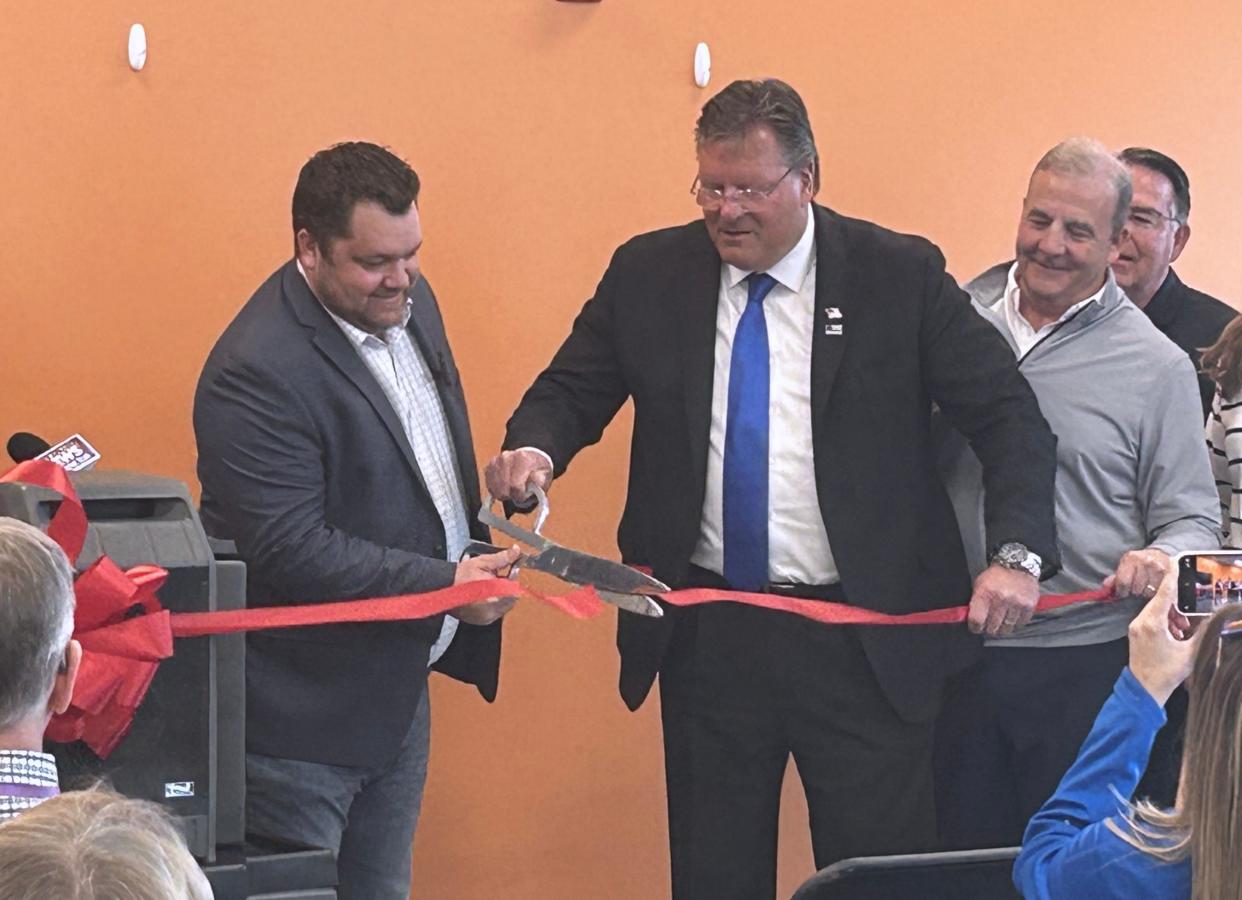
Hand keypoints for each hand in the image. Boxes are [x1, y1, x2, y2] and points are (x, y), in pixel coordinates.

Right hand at [451, 546, 520, 625]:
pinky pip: (494, 612)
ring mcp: (486, 618)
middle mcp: (493, 612)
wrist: (442, 587)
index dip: (512, 579)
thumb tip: (516, 552)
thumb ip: (502, 558)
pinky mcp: (480, 621)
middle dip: (506, 588)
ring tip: (487, 585)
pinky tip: (483, 594)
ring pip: (503, 606)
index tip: (508, 571)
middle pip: (511, 600)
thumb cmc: (460, 576)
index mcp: (495, 598)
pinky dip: (492, 603)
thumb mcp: (483, 562)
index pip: (516, 591)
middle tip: (495, 577)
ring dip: (500, 596)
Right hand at [484, 449, 552, 502]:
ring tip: (512, 489)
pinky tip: (505, 487)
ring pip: (495, 489)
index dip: (520, 496)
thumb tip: (532, 485)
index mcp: (522, 459)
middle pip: (503, 489)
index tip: (524, 497)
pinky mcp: (488, 467)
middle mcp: (506, 458)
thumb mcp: (545, 475)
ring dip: (504, 493)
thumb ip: (540, 481)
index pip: (515, 485)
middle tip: (518, 493)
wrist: (529, 456)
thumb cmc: (537, 468)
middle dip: (511, 495)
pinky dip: (496, 490)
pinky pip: (489, 486)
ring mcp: (496, 462)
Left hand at [967, 564, 1039, 635]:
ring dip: (1002, 628)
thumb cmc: (996, 577)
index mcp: (985, 592)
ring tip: (1000, 622)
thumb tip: (970, 620)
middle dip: (988, 628)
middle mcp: (1001, 598)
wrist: (1017, 566)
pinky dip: (1014, 624)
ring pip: (1006, 628)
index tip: (975, 628)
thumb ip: (974, 603)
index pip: (977, 619)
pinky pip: (1019, 624)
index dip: (975, 627)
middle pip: (992, 626)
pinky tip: (1011, 617)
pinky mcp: (1029, 606)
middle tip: (988, 625)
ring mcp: (1016, 603)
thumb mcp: (979, 585)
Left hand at [1102, 548, 1170, 599]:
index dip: (1121, 591)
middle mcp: (1145, 562)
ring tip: (1146, 587)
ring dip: (1146, 592)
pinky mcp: (1169, 574)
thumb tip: (1105, 588)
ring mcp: (1158, 568)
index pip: (1123, 582)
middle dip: (1135, 591)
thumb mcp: (1125, 566)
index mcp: (1130, 559)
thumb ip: (1115, 578)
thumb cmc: (1139, 562)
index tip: (1123, 593)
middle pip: (1136, 589)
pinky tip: (1155, 588)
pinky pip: (1160, 591)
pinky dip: (1157, 593)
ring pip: (1149, 592)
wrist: (1161, 553)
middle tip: (1137, 587)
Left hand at [1128, 572, 1202, 705]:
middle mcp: (1140, 621)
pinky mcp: (1135, 631)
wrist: (1145, 688)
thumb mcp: (1191, 652)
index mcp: (1152, 623)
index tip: (1176, 562)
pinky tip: (1174, 633)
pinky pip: (1151, 617)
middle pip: (1160, 601)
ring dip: (1172, 615)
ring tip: (1182, 630)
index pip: (1164, 593)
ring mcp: (1135, 626)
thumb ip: (1204, 633)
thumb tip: (1216, 620)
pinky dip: (1164, 621)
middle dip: (1177, 606)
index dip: (1172, 577)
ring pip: (1156, 609)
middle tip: (1187, 621)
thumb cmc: (1167, 673)